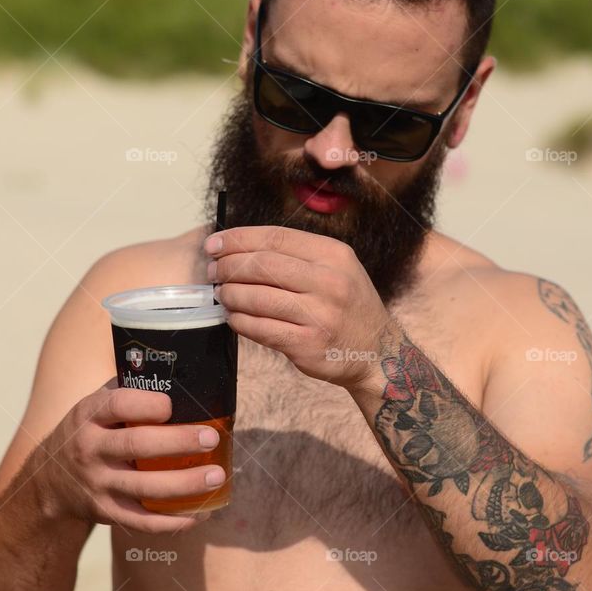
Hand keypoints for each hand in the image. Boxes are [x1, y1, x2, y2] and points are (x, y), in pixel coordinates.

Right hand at [43, 382, 227, 533]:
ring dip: (185, 484)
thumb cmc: (90, 432)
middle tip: (212, 438)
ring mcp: (98, 484)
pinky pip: (142, 521)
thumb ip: (128, 389)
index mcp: (89, 415)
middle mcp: (90, 449)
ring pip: (144, 488)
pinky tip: (200, 513)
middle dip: (178, 441)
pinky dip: (172, 521)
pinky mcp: (106, 513)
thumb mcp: (95, 406)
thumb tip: (180, 374)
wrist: (51, 481)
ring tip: (217, 476)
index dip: (147, 404)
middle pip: (136, 445)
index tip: (172, 405)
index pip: (117, 405)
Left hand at [204, 225, 390, 390]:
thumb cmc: (347, 306)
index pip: (276, 238)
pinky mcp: (307, 345)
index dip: (238, 239)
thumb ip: (296, 256)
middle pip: (262, 265)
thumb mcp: (336, 269)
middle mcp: (329, 282)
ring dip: (230, 295)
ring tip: (222, 295)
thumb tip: (240, 248)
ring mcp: (319, 315)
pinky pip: (261, 329)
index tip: (214, 244)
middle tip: (213, 272)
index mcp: (333, 255)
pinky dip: (240, 322)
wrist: (378, 352)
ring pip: (257, 298)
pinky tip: (234, 318)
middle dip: (228, 266)